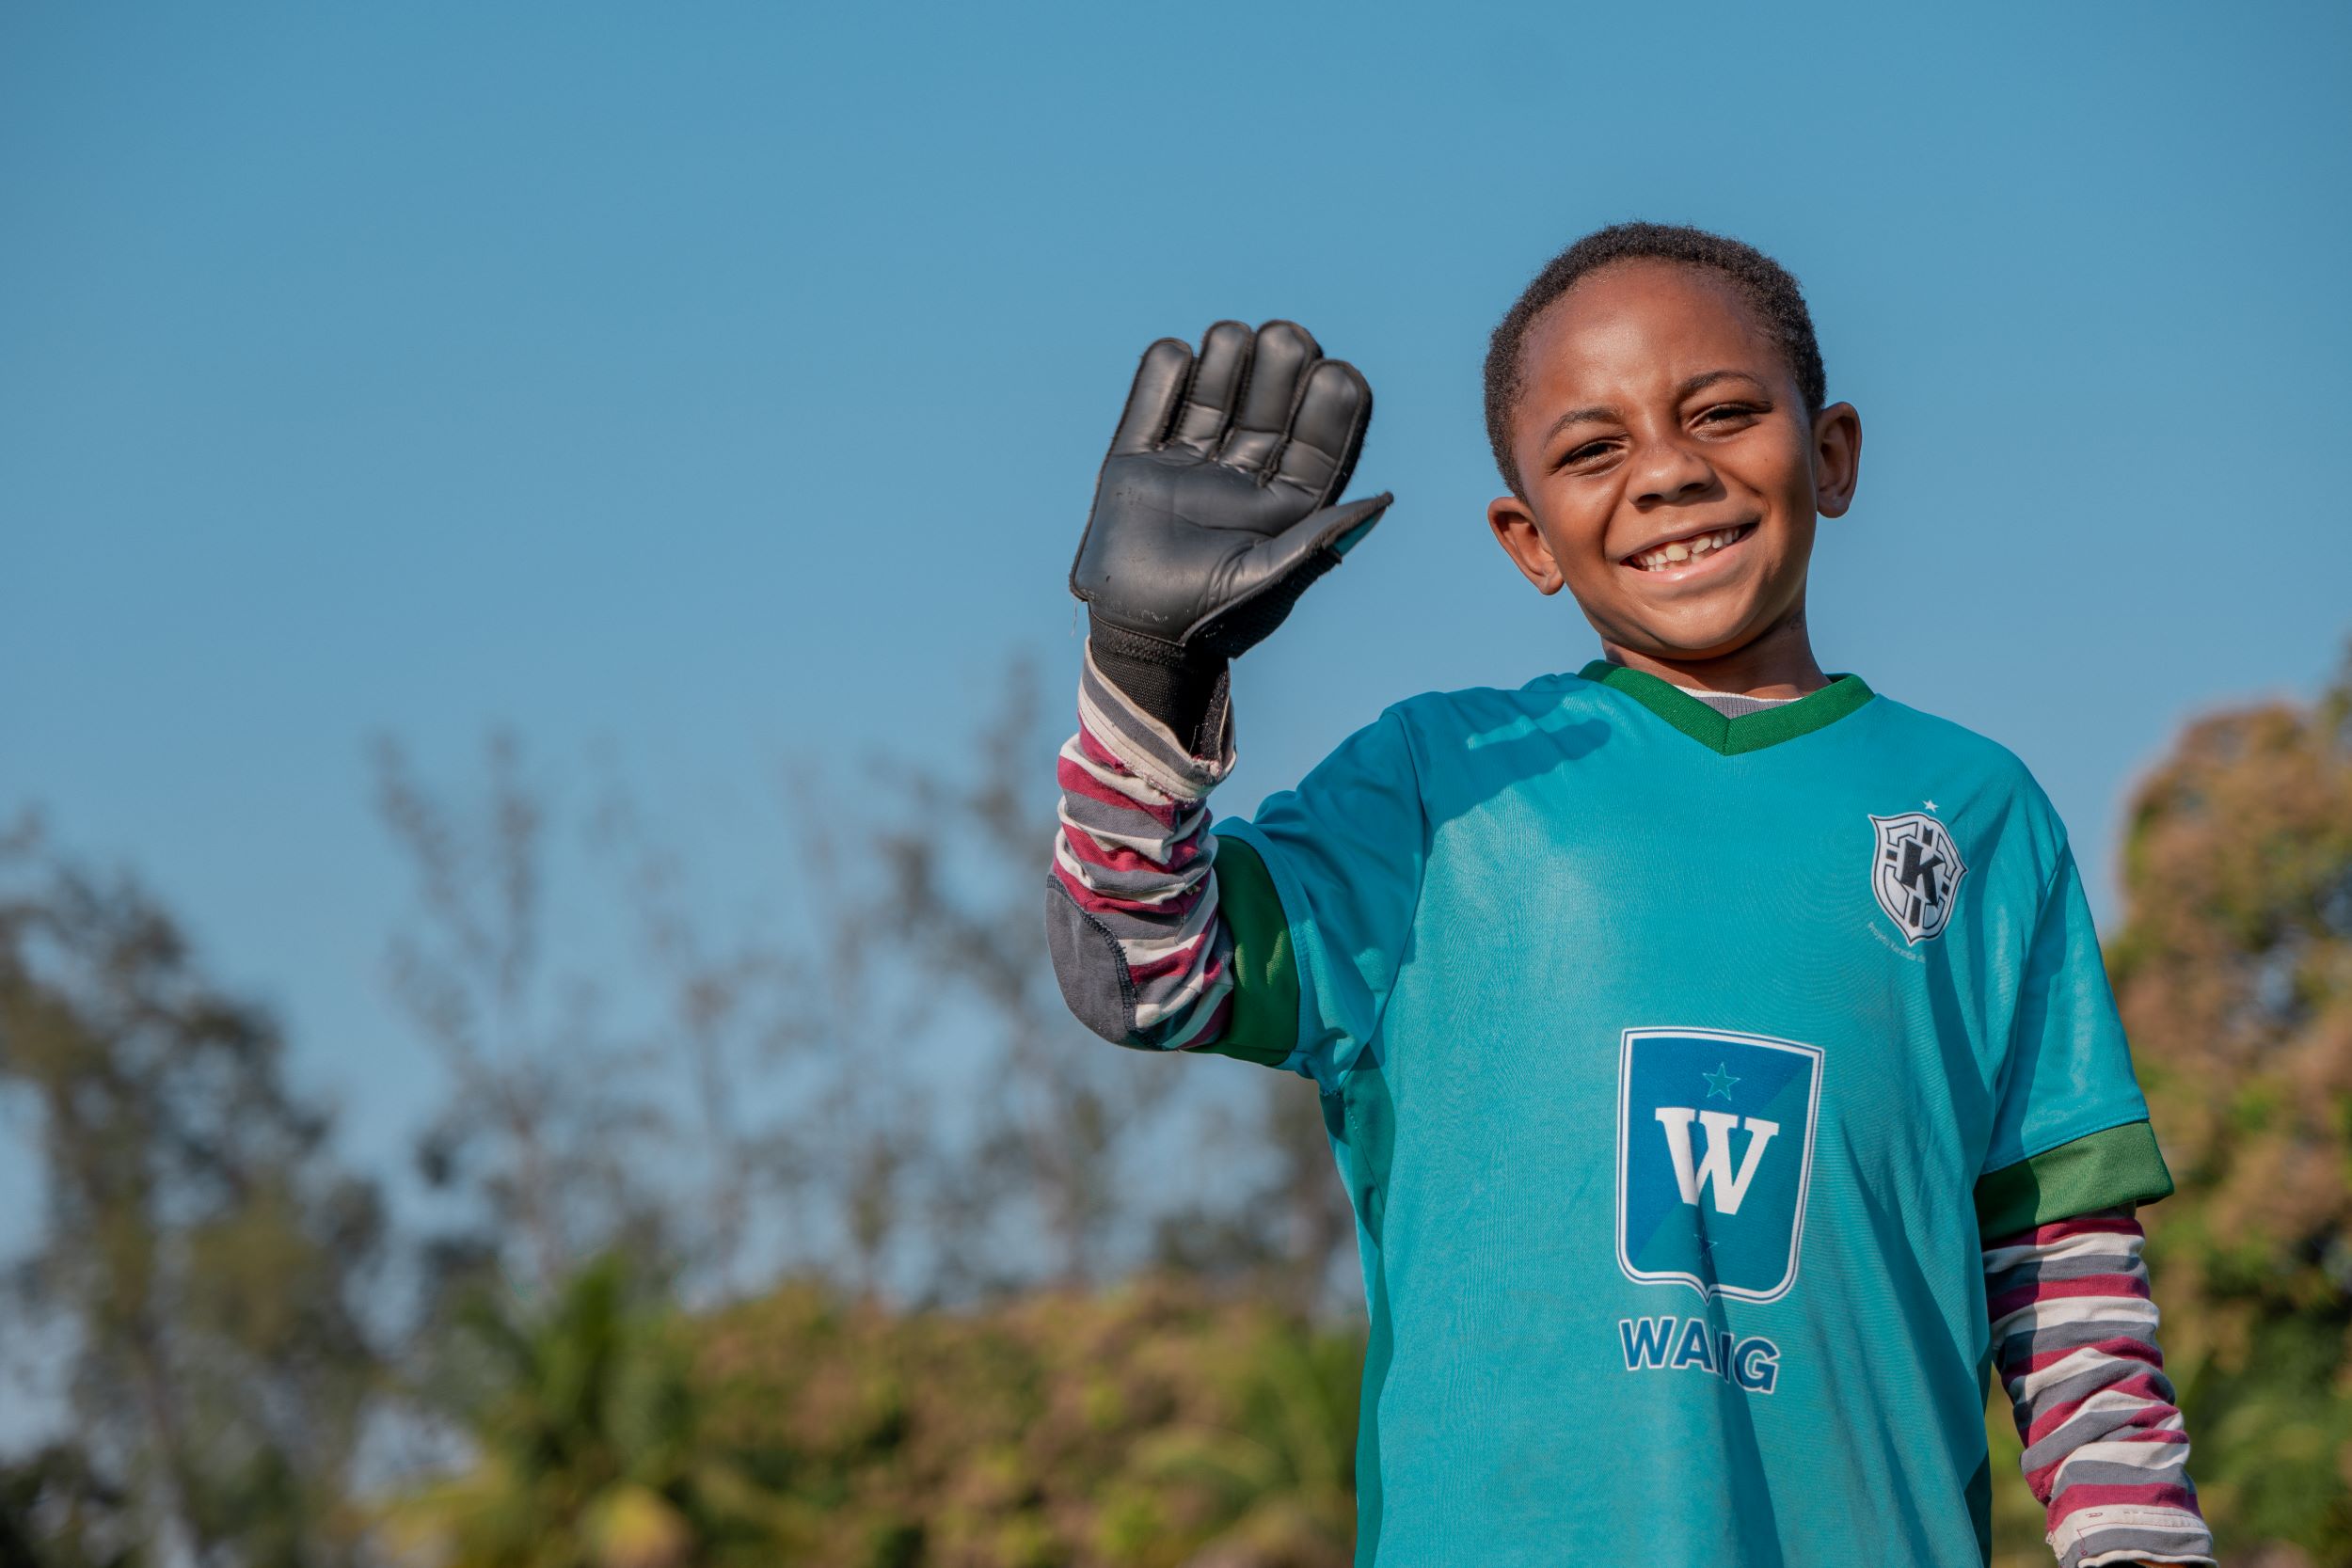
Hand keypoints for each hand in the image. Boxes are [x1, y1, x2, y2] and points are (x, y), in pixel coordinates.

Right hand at [1069, 320, 1389, 659]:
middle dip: (1278, 372)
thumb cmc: (1214, 620)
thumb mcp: (1272, 576)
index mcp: (1283, 504)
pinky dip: (1160, 379)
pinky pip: (1148, 411)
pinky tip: (1178, 352)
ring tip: (1233, 335)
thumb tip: (1383, 499)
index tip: (1340, 373)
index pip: (1314, 442)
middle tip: (1288, 337)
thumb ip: (1320, 537)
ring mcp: (1186, 467)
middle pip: (1265, 410)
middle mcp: (1239, 478)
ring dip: (1224, 363)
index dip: (1329, 408)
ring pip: (1211, 399)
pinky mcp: (1134, 465)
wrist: (1141, 640)